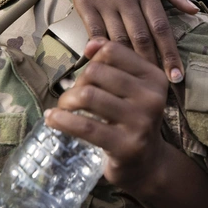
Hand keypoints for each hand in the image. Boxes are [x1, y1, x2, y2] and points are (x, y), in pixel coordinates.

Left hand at [45, 40, 169, 192]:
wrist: (148, 163)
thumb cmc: (132, 119)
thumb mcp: (132, 88)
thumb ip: (114, 63)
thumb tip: (91, 44)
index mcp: (154, 77)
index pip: (113, 52)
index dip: (92, 59)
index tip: (87, 75)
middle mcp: (152, 97)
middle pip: (97, 72)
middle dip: (77, 82)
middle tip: (72, 97)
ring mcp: (140, 122)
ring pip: (88, 96)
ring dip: (67, 100)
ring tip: (63, 108)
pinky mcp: (125, 145)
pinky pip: (85, 126)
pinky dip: (62, 120)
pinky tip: (52, 119)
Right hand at [54, 0, 198, 82]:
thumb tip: (195, 10)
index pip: (162, 27)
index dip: (170, 53)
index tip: (177, 76)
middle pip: (141, 37)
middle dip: (152, 64)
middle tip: (159, 88)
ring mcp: (105, 2)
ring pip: (118, 39)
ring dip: (128, 62)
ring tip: (136, 82)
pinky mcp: (85, 5)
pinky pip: (94, 33)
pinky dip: (101, 51)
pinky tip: (107, 67)